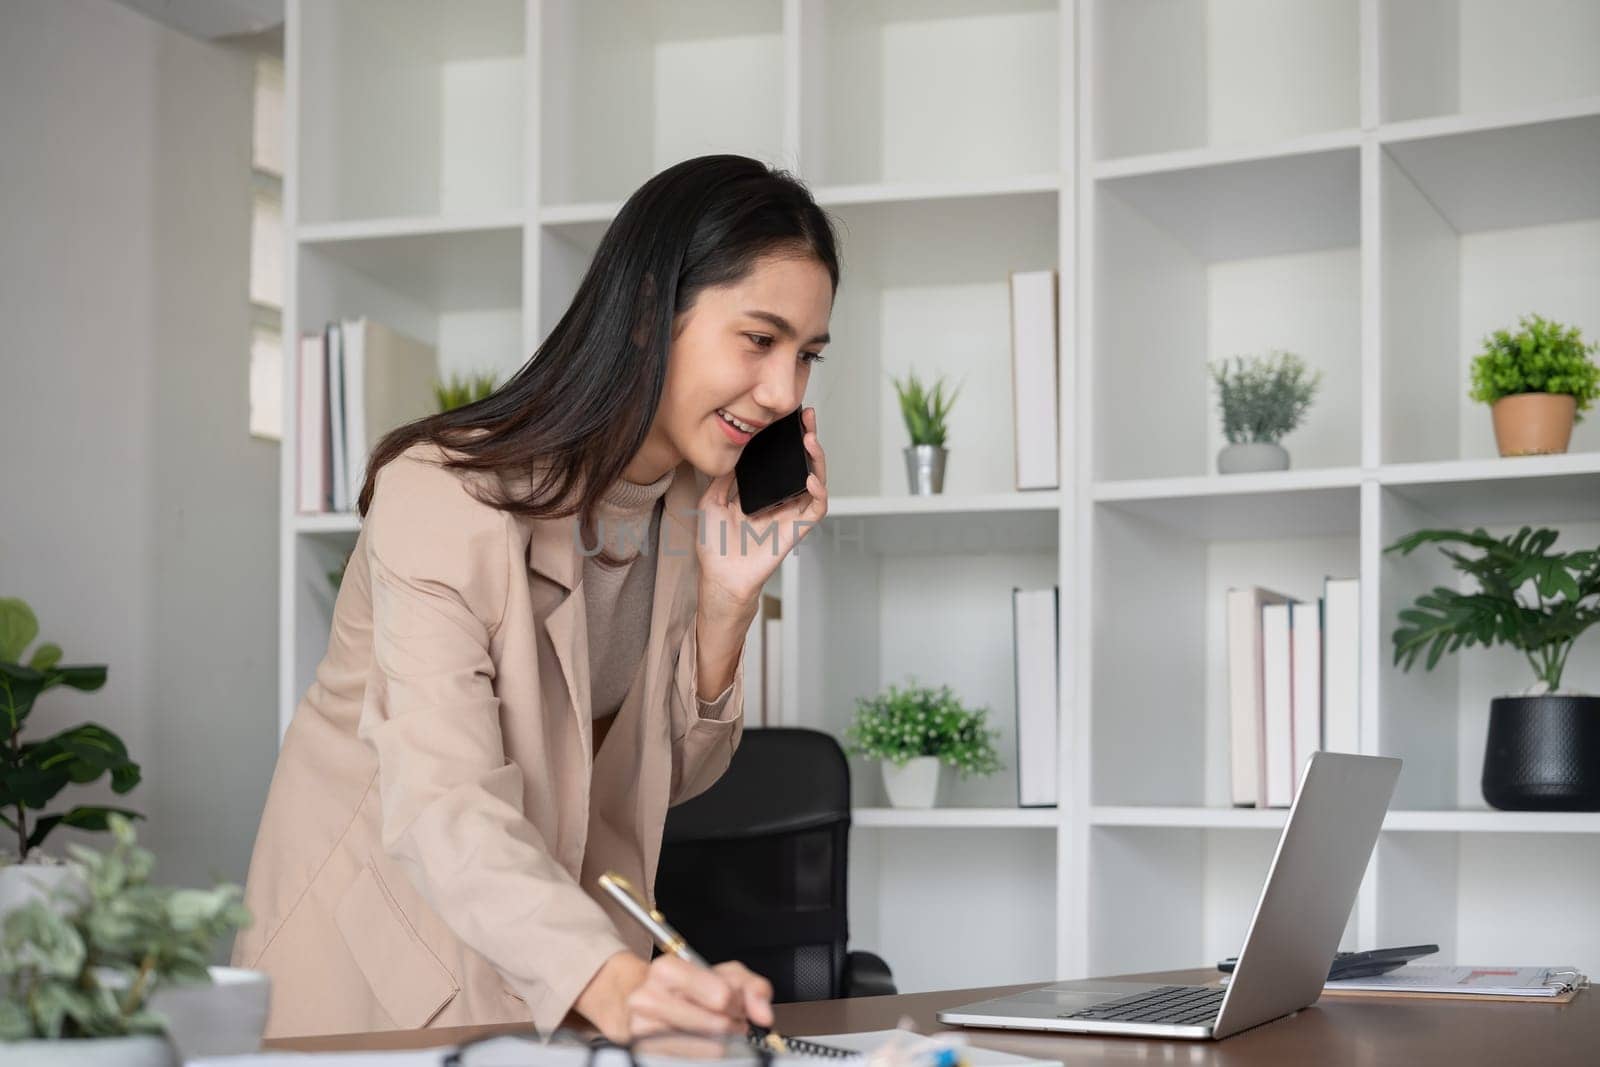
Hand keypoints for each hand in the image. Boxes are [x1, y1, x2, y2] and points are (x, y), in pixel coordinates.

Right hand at [575, 952, 773, 1042]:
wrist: (640, 1003)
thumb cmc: (686, 989)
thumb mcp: (722, 974)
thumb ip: (751, 987)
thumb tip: (764, 1015)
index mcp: (666, 970)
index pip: (720, 995)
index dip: (737, 1004)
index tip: (735, 1005)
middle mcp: (647, 998)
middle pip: (716, 1025)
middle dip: (733, 1026)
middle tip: (731, 1022)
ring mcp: (641, 1030)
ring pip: (708, 1049)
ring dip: (723, 1044)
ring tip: (718, 1034)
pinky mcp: (642, 1053)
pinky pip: (689, 1060)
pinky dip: (706, 1056)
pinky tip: (704, 1046)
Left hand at [696, 406, 828, 615]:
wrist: (719, 576)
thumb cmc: (716, 545)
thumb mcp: (712, 500)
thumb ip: (726, 476)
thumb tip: (736, 451)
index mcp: (763, 492)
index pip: (781, 460)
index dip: (788, 439)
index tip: (788, 417)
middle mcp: (781, 500)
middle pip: (803, 464)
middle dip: (809, 439)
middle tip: (807, 418)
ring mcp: (791, 514)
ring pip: (816, 482)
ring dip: (817, 460)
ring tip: (810, 440)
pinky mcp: (797, 530)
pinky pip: (816, 509)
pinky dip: (818, 492)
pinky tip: (809, 478)